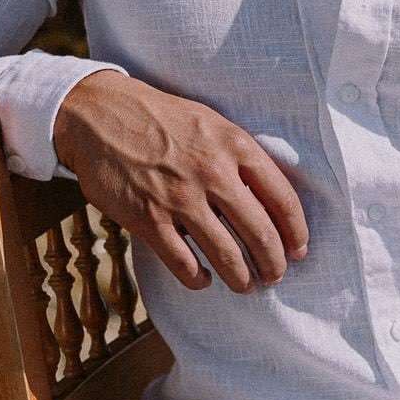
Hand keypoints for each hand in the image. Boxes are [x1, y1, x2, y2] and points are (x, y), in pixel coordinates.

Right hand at [53, 69, 309, 293]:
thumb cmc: (162, 118)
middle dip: (274, 264)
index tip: (299, 250)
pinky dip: (198, 279)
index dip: (296, 232)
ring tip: (246, 285)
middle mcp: (212, 173)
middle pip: (260, 234)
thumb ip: (241, 156)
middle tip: (275, 275)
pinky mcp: (147, 218)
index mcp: (235, 146)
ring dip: (241, 278)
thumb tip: (271, 197)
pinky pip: (183, 263)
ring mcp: (179, 198)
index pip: (283, 199)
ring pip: (226, 255)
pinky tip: (203, 280)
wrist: (100, 114)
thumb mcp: (212, 123)